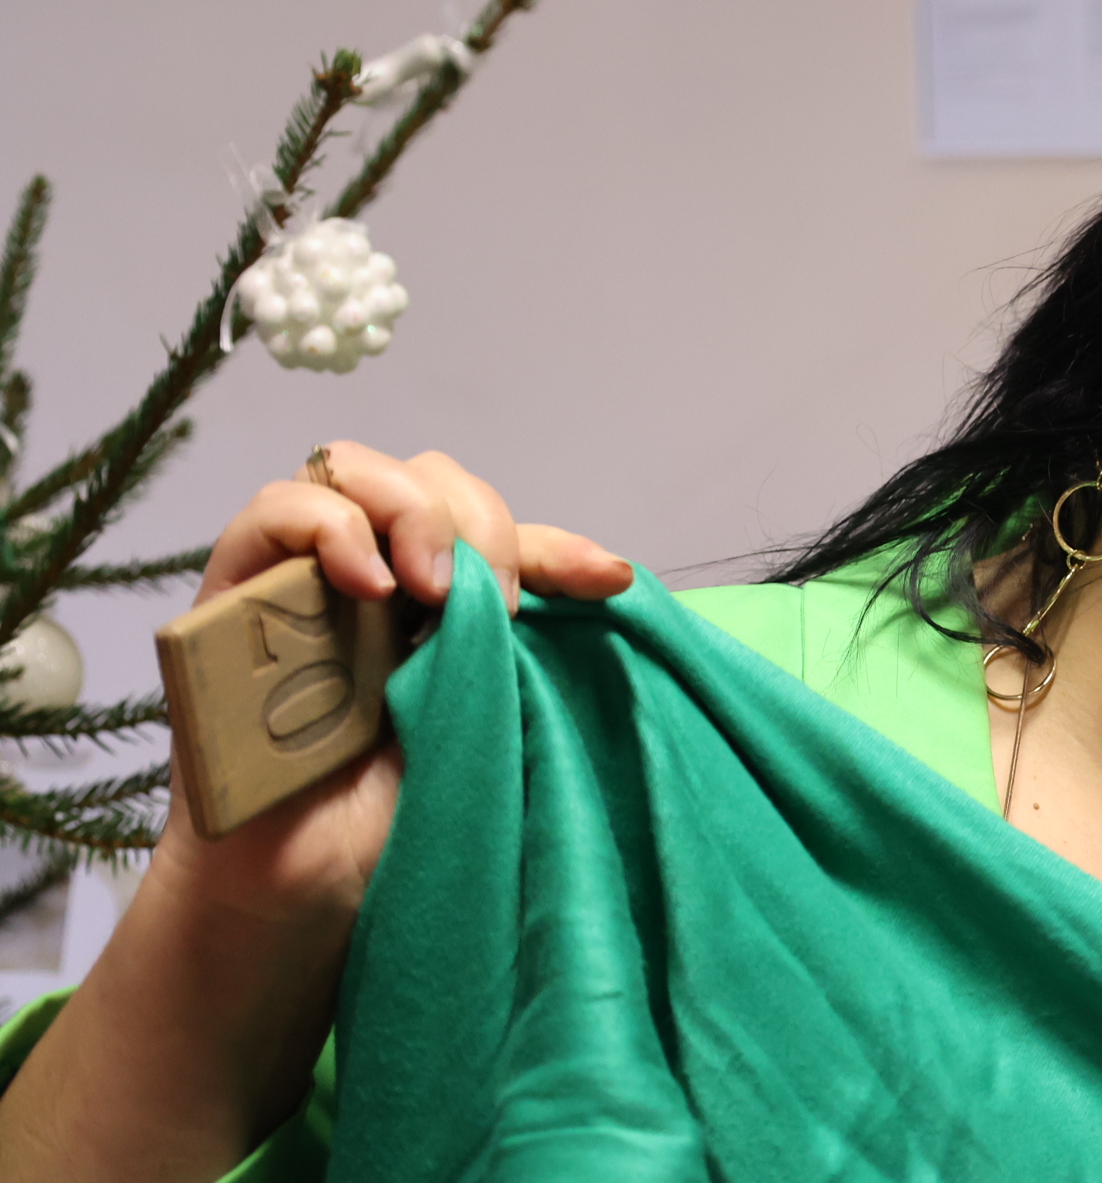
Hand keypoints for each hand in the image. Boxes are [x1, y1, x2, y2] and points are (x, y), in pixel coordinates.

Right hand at [159, 441, 631, 926]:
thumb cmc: (396, 813)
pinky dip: (332, 528)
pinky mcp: (235, 587)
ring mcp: (303, 575)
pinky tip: (369, 583)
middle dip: (484, 523)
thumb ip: (514, 643)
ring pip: (357, 470)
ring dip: (415, 513)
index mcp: (439, 602)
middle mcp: (374, 575)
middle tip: (504, 607)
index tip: (608, 581)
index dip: (559, 546)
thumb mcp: (484, 718)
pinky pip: (277, 509)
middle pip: (434, 481)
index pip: (502, 536)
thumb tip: (603, 575)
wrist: (304, 889)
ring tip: (439, 590)